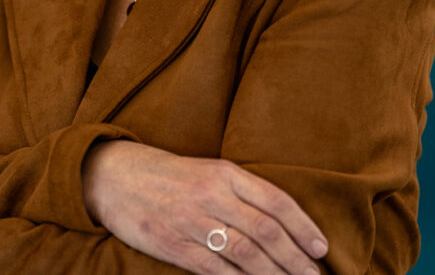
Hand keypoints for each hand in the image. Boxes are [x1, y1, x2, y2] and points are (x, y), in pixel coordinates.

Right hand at [82, 141, 327, 274]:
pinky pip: (214, 269)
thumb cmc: (167, 173)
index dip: (302, 225)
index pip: (274, 200)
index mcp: (223, 172)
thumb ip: (239, 191)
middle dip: (295, 258)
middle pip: (265, 230)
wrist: (114, 175)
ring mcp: (191, 221)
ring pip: (245, 253)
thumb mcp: (206, 170)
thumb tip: (278, 222)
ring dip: (274, 274)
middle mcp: (211, 194)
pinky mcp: (172, 245)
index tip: (321, 247)